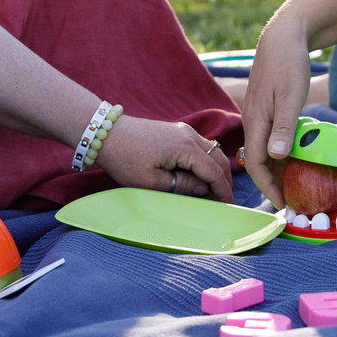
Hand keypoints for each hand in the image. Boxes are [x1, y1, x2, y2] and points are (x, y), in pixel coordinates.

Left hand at [95, 115, 231, 197]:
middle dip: (225, 180)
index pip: (214, 171)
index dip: (223, 190)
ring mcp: (184, 131)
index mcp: (185, 148)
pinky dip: (206, 161)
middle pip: (218, 159)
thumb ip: (182, 186)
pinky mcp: (177, 131)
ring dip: (217, 170)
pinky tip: (201, 175)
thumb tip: (204, 189)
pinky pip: (200, 147)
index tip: (229, 206)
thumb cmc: (125, 159)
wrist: (107, 133)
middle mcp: (189, 135)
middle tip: (225, 200)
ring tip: (215, 190)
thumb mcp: (151, 182)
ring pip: (212, 151)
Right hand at [237, 12, 313, 202]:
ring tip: (293, 185)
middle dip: (272, 182)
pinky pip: (268, 137)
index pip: (255, 163)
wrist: (284, 35)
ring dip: (276, 169)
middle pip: (257, 160)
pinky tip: (294, 157)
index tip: (282, 204)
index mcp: (255, 121)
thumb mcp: (290, 96)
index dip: (268, 186)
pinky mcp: (265, 108)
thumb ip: (283, 127)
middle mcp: (252, 120)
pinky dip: (279, 152)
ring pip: (263, 149)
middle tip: (290, 201)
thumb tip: (276, 157)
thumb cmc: (289, 63)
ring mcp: (257, 114)